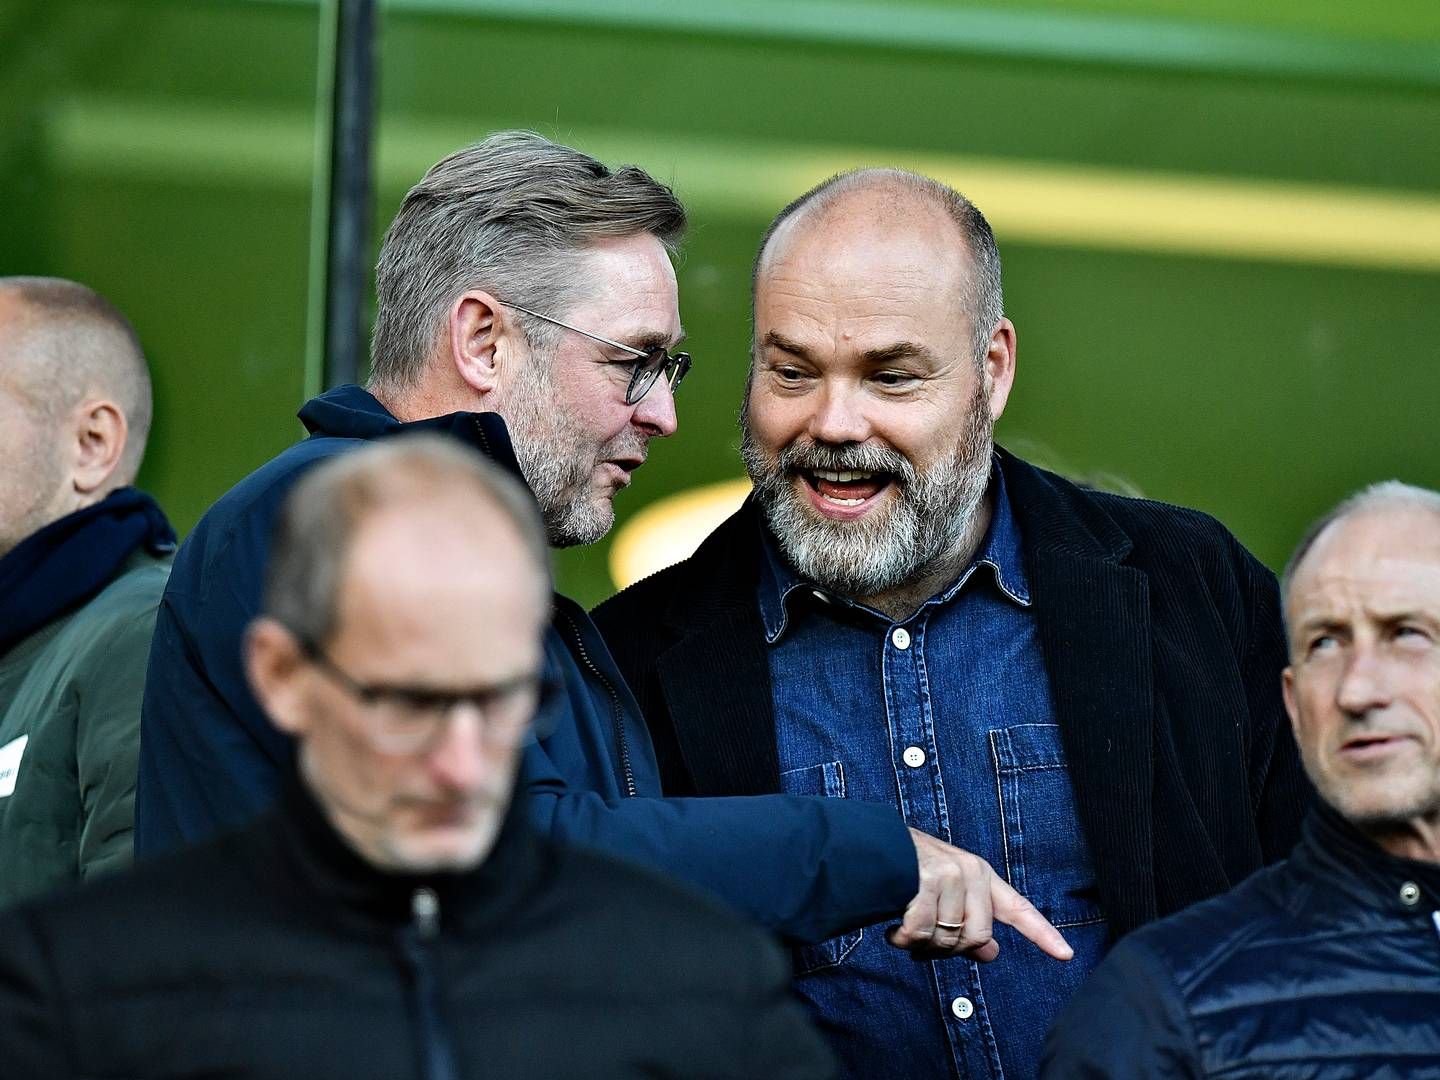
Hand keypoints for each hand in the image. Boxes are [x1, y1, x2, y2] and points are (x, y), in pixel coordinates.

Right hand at [887, 828, 1073, 962]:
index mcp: (981, 875)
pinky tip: (894, 930)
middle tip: (926, 943)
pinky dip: (904, 939)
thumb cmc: (911, 872)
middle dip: (949, 948)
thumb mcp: (947, 893)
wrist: (874, 846)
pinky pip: (921, 932)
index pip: (1017, 909)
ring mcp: (949, 875)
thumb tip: (991, 953)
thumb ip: (970, 922)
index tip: (1066, 955)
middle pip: (977, 936)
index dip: (1042, 934)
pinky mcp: (925, 881)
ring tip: (906, 930)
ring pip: (947, 938)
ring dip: (921, 944)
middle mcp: (970, 872)